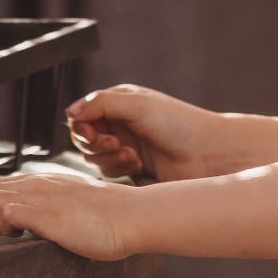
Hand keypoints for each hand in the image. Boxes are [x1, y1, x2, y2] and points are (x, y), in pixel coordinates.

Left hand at [0, 170, 143, 259]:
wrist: (131, 216)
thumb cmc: (114, 217)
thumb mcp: (79, 204)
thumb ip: (61, 206)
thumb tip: (53, 223)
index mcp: (44, 181)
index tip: (11, 227)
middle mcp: (36, 184)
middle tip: (8, 234)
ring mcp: (37, 197)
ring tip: (13, 236)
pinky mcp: (42, 213)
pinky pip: (4, 213)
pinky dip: (6, 228)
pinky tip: (24, 237)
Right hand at [67, 83, 222, 182]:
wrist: (208, 154)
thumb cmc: (178, 123)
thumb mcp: (137, 104)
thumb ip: (100, 103)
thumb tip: (70, 112)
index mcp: (120, 103)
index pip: (83, 115)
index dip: (82, 126)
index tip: (92, 133)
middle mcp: (121, 125)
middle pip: (85, 139)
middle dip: (95, 144)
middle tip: (115, 144)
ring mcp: (127, 148)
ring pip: (96, 158)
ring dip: (109, 158)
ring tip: (133, 155)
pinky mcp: (134, 170)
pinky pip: (110, 173)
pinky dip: (120, 169)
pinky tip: (139, 165)